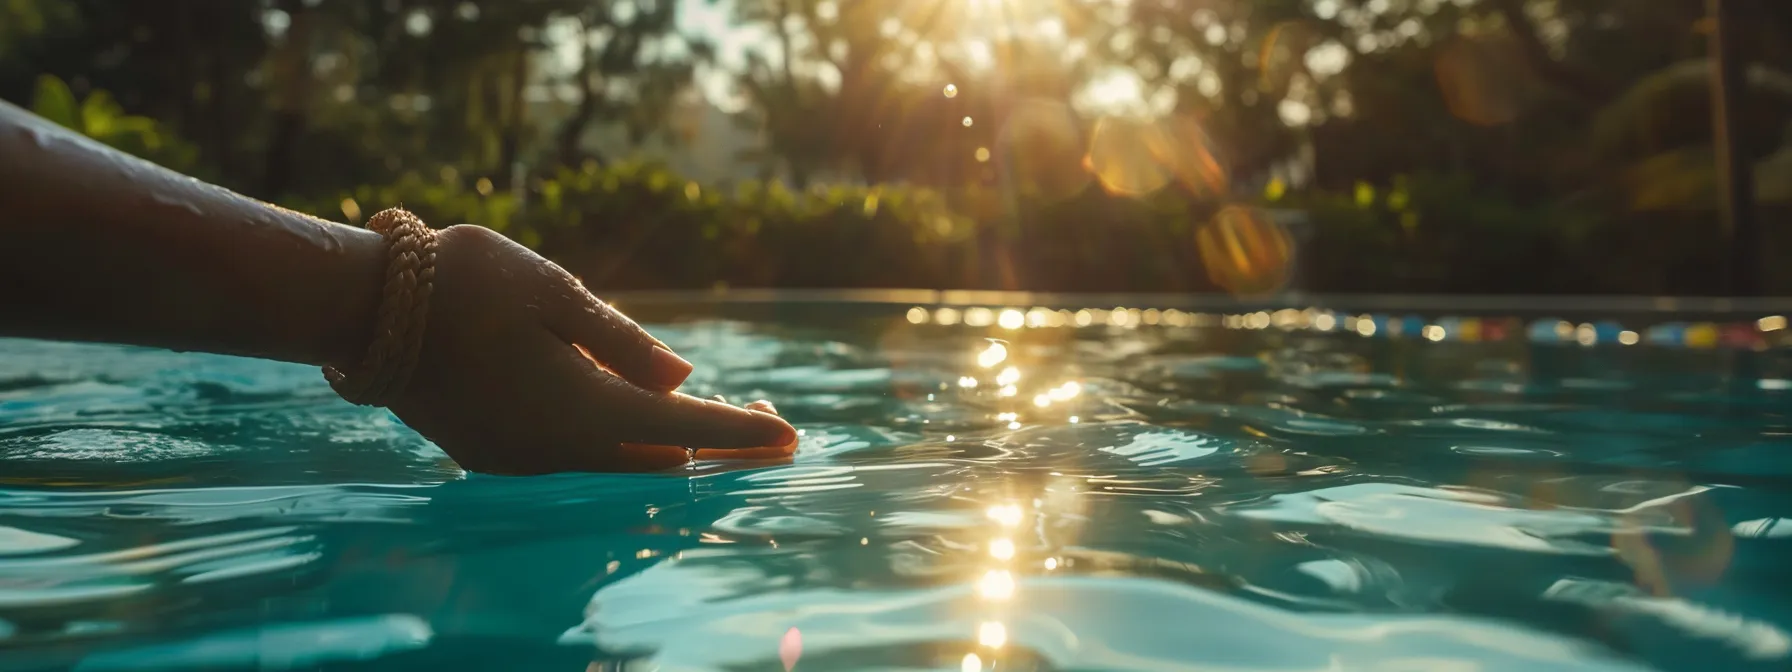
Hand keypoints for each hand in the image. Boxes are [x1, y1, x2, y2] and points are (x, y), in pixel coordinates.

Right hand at [381, 225, 796, 473]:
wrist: (360, 308)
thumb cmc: (462, 281)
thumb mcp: (554, 291)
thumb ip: (623, 342)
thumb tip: (683, 379)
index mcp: (579, 408)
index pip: (683, 430)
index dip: (741, 433)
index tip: (793, 436)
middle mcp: (553, 450)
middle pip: (657, 459)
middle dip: (717, 444)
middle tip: (768, 420)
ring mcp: (519, 460)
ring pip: (615, 463)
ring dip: (668, 443)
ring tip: (721, 417)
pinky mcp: (493, 455)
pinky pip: (574, 457)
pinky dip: (618, 440)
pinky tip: (641, 415)